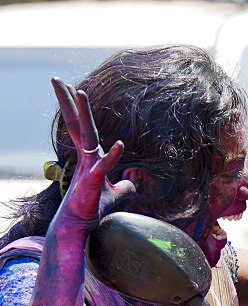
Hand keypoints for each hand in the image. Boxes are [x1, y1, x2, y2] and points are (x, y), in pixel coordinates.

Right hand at [50, 78, 132, 236]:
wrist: (79, 226)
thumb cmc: (93, 209)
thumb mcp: (116, 195)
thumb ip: (125, 186)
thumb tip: (133, 181)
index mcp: (90, 158)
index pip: (82, 128)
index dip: (78, 109)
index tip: (72, 88)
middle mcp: (86, 159)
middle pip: (77, 124)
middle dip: (68, 101)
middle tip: (56, 79)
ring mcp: (87, 168)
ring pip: (86, 136)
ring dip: (83, 113)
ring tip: (79, 91)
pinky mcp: (92, 183)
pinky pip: (104, 167)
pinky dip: (112, 156)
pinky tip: (119, 144)